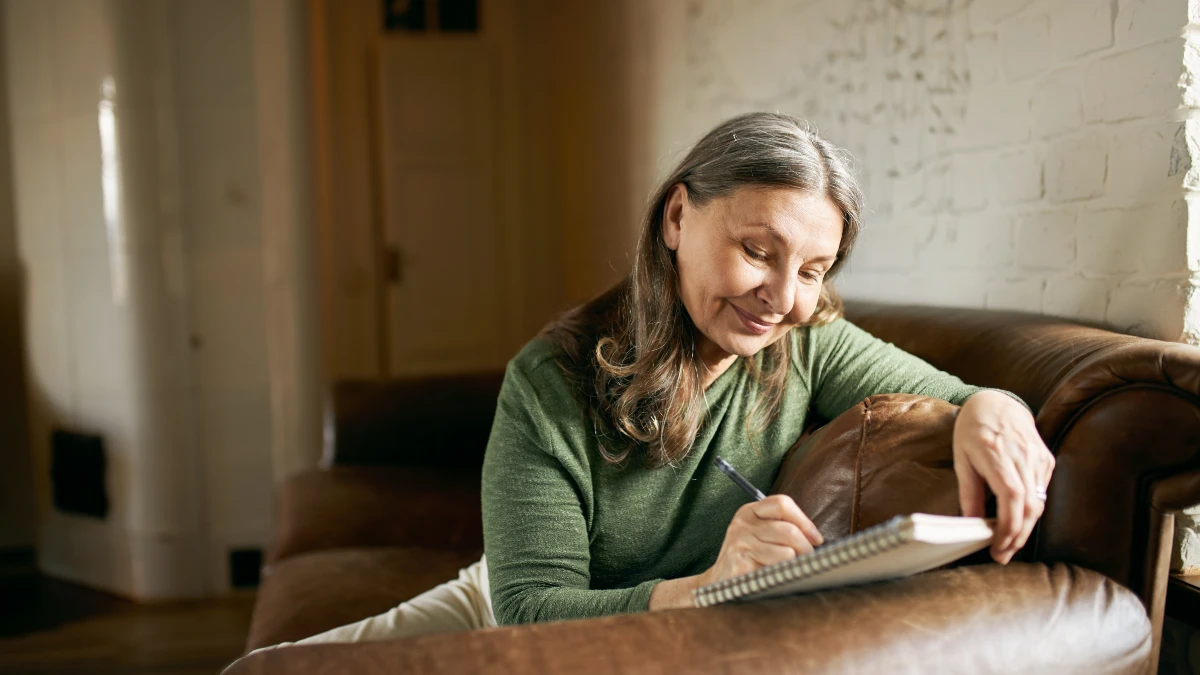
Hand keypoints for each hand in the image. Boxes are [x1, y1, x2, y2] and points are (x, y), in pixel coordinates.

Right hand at [698, 495, 823, 586]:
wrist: (718, 583)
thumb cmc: (747, 559)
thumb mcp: (759, 535)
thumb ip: (783, 528)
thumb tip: (816, 539)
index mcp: (749, 511)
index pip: (782, 503)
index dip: (804, 521)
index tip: (816, 539)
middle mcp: (742, 524)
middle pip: (789, 530)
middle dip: (806, 548)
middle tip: (807, 561)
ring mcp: (740, 543)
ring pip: (787, 551)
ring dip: (795, 564)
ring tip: (790, 570)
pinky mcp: (741, 564)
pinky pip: (777, 568)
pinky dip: (783, 575)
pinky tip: (776, 578)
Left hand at [953, 390, 1054, 563]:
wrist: (997, 402)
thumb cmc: (972, 430)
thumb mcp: (961, 458)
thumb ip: (968, 491)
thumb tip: (971, 523)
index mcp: (996, 454)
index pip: (1011, 497)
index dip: (1008, 527)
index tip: (997, 547)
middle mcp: (1022, 456)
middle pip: (1029, 506)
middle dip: (1017, 536)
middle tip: (1002, 555)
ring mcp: (1038, 458)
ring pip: (1039, 502)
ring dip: (1025, 528)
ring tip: (1008, 545)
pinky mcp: (1047, 460)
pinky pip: (1042, 492)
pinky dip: (1031, 511)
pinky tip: (1018, 522)